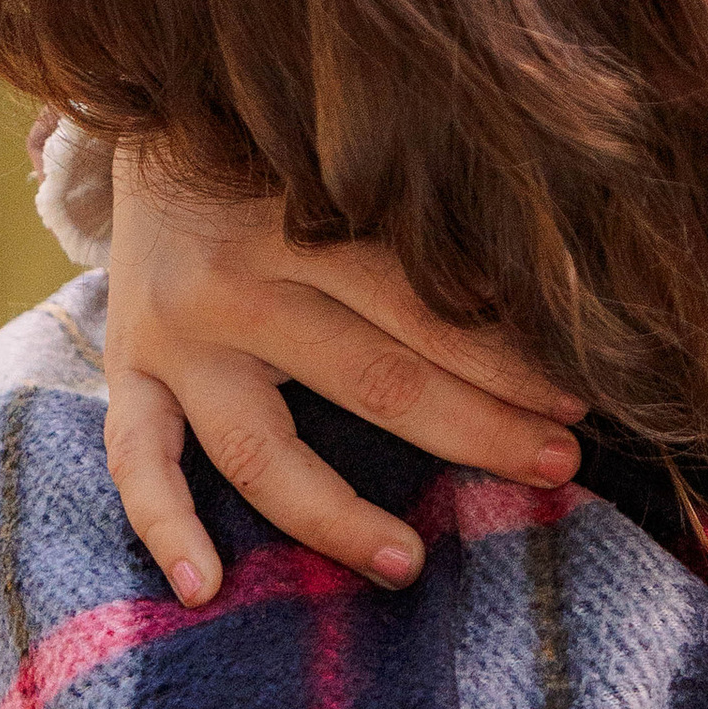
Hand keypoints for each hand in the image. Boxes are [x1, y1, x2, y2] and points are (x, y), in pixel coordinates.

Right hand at [103, 143, 586, 602]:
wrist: (149, 120)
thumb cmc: (280, 153)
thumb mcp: (344, 164)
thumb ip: (416, 220)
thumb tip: (537, 288)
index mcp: (302, 221)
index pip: (423, 304)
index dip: (507, 357)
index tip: (579, 397)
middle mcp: (237, 283)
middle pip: (371, 376)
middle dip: (475, 427)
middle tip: (558, 466)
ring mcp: (174, 339)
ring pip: (261, 447)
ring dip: (338, 515)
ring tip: (409, 564)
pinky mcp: (129, 372)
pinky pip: (136, 462)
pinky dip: (163, 526)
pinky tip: (203, 588)